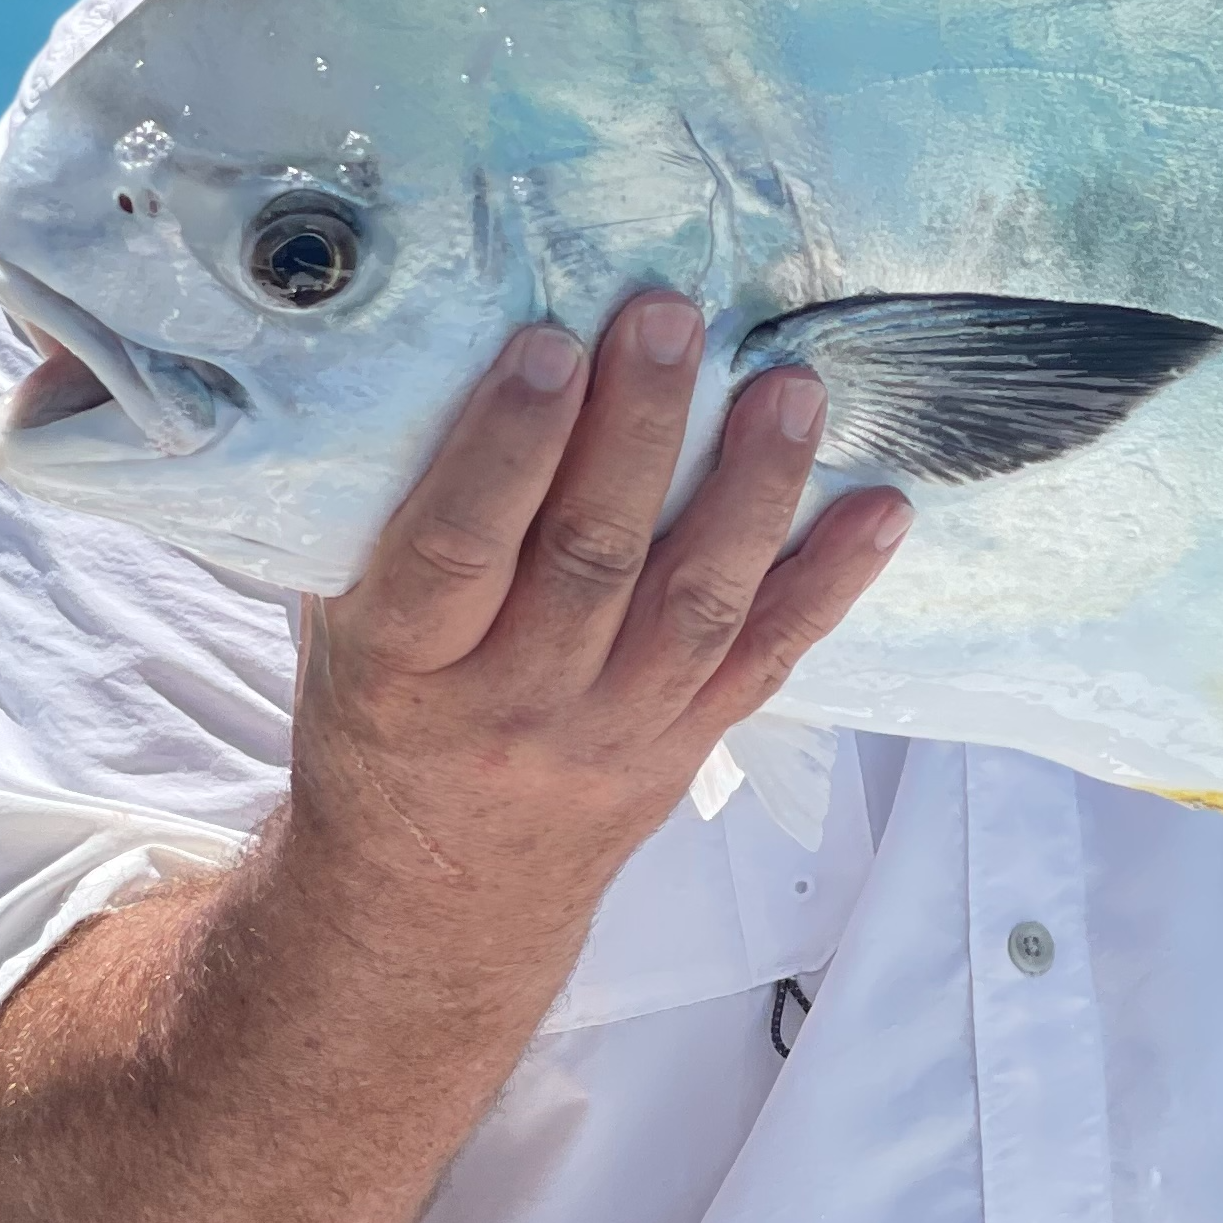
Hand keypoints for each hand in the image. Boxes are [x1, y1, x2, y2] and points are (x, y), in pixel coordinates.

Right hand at [290, 293, 909, 945]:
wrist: (431, 901)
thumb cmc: (383, 721)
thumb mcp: (340, 635)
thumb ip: (378, 521)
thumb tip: (414, 357)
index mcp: (401, 669)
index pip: (457, 547)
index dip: (506, 445)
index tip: (551, 345)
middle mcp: (511, 706)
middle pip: (589, 559)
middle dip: (639, 431)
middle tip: (670, 321)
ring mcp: (611, 733)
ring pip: (695, 606)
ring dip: (752, 490)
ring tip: (789, 391)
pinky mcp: (687, 747)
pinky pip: (768, 659)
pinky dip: (832, 582)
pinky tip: (882, 510)